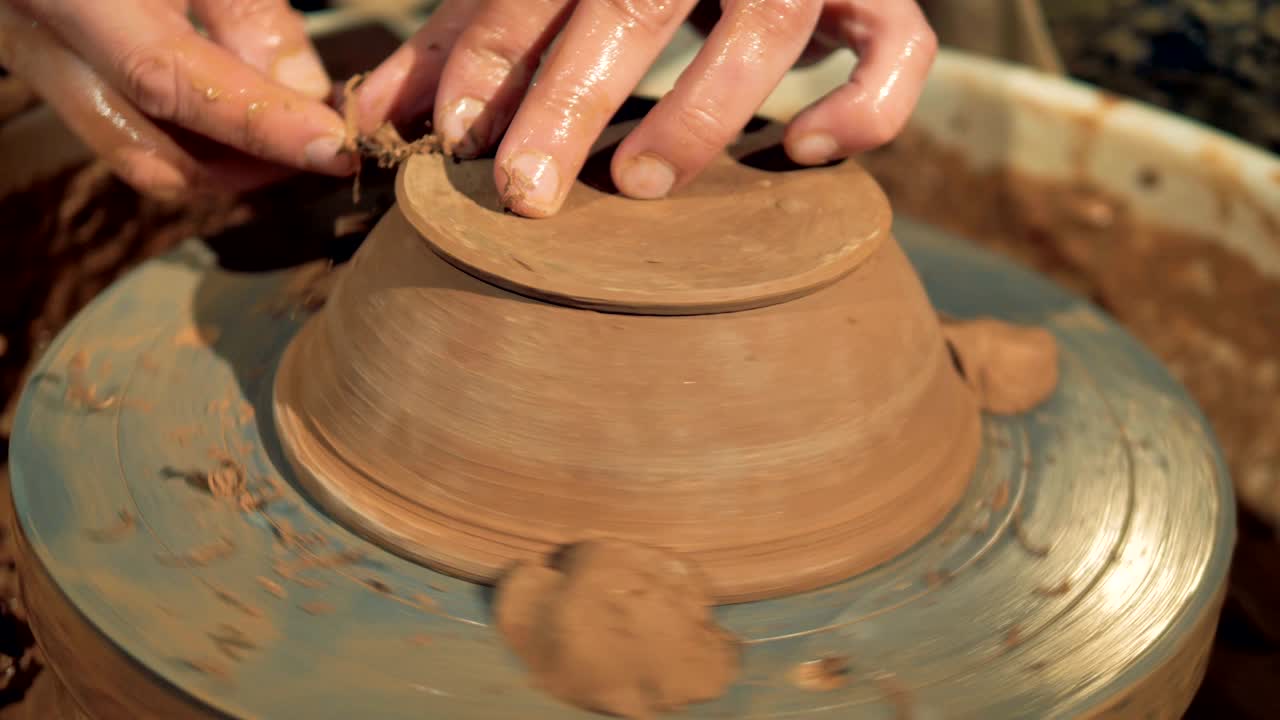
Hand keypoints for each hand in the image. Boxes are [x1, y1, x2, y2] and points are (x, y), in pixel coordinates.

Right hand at [0, 0, 354, 198]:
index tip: (335, 147)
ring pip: (138, 154)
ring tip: (293, 132)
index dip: (261, 124)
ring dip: (226, 161)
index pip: (168, 78)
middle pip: (149, 150)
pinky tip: (247, 115)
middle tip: (322, 148)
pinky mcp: (50, 73)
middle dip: (249, 166)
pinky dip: (197, 139)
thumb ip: (244, 5)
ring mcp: (34, 63)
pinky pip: (128, 130)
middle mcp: (35, 40)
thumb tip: (305, 89)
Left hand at [354, 0, 935, 217]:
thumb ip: (472, 36)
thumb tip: (372, 115)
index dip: (493, 50)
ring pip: (768, 24)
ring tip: (639, 186)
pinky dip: (862, 109)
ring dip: (699, 109)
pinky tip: (799, 155)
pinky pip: (900, 53)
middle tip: (524, 193)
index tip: (457, 136)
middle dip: (572, 96)